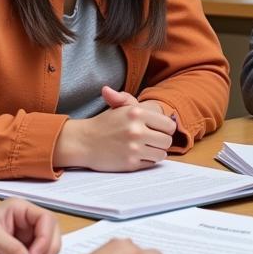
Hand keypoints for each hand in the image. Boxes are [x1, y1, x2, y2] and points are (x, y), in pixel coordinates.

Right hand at [54, 87, 176, 170]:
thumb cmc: (104, 123)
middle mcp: (136, 131)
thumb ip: (125, 98)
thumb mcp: (116, 106)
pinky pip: (150, 164)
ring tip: (146, 147)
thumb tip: (107, 89)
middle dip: (162, 141)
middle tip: (153, 139)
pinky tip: (138, 154)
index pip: (169, 125)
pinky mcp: (130, 164)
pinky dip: (147, 160)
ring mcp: (133, 148)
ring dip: (156, 152)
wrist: (83, 142)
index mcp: (136, 113)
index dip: (166, 128)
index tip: (160, 129)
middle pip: (167, 141)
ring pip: (161, 154)